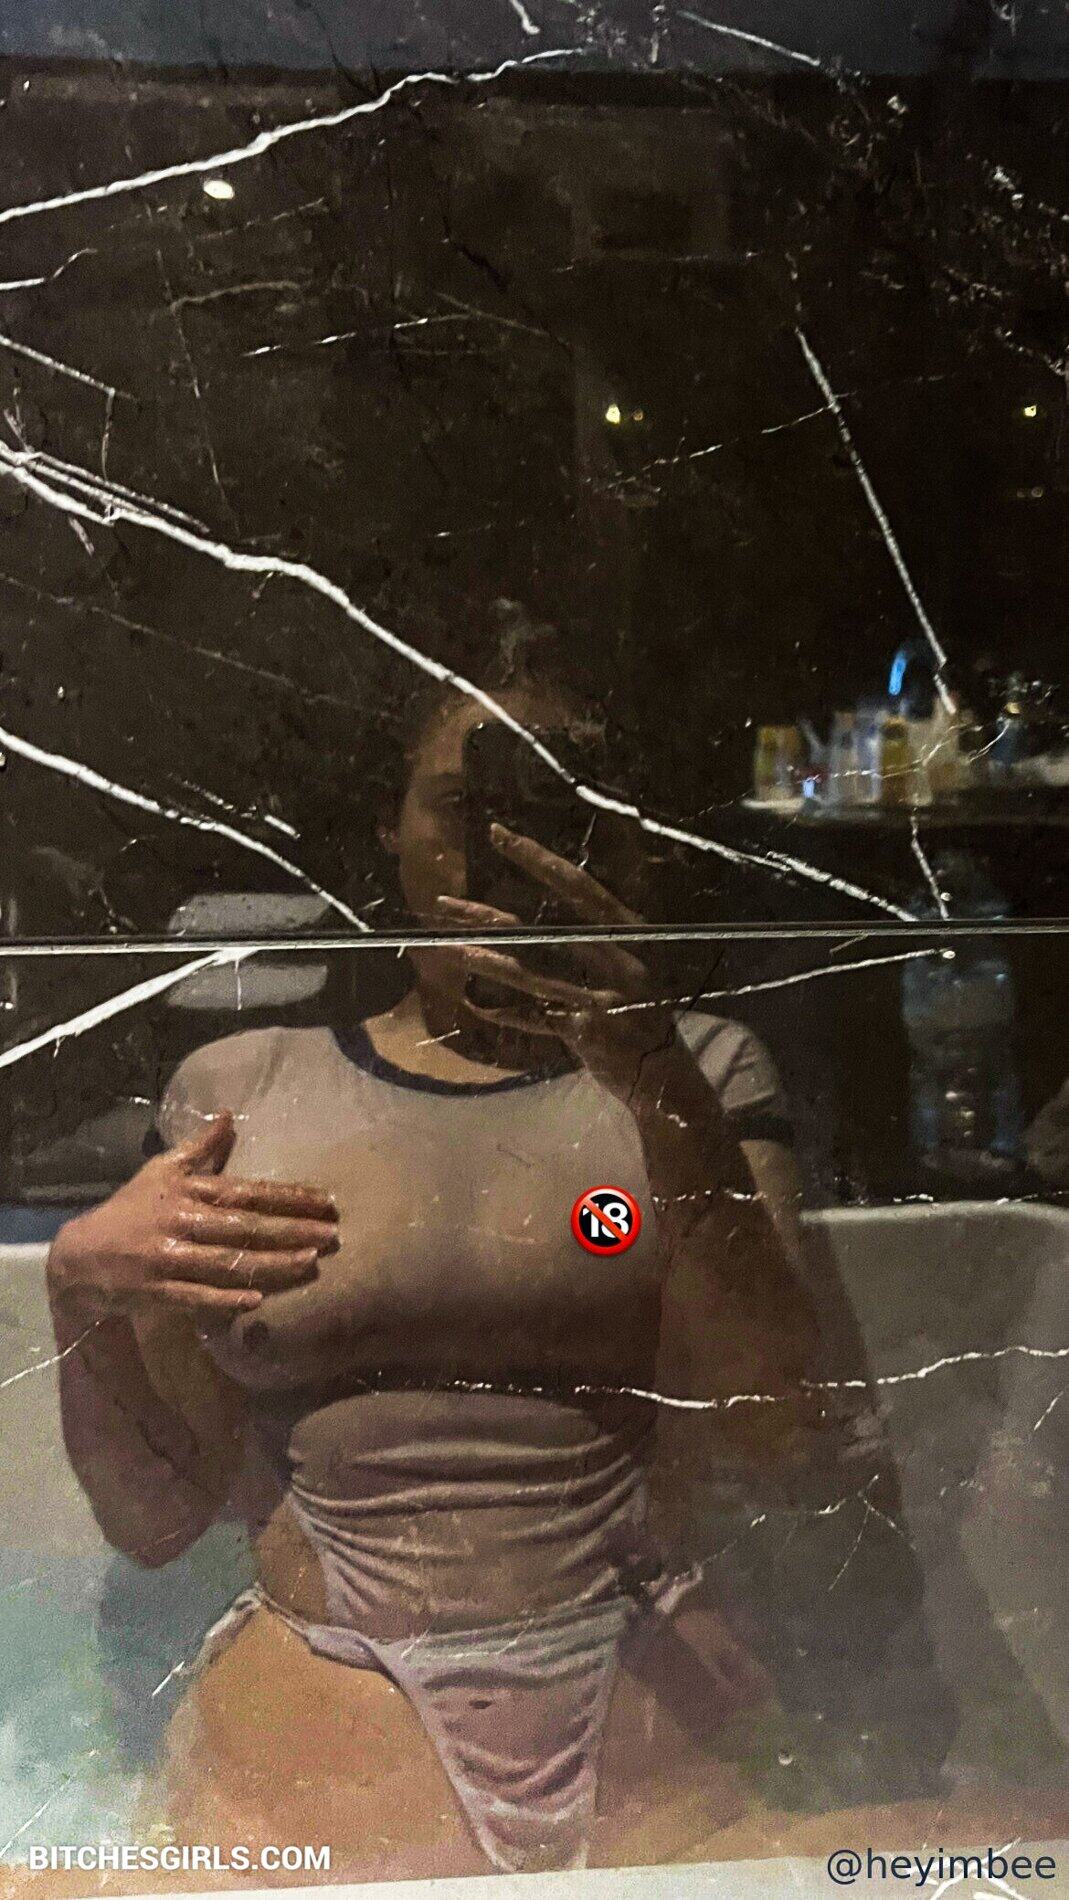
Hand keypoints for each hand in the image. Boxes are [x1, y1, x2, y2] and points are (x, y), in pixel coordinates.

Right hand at [47, 1113, 337, 1324]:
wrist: (81, 1255)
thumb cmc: (131, 1209)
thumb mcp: (162, 1170)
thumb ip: (200, 1147)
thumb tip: (229, 1115)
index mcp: (189, 1193)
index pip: (248, 1191)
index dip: (289, 1196)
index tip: (326, 1201)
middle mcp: (183, 1223)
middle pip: (245, 1227)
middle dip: (291, 1231)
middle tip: (333, 1235)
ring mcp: (170, 1258)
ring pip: (228, 1262)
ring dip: (271, 1264)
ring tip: (310, 1264)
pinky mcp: (158, 1291)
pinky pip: (196, 1296)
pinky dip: (225, 1299)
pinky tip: (257, 1300)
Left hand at [436, 821, 676, 1100]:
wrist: (666, 1074)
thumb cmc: (646, 1012)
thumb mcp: (634, 964)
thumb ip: (597, 941)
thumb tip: (541, 916)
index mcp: (630, 932)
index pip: (576, 886)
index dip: (535, 858)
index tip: (498, 834)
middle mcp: (616, 959)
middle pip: (538, 930)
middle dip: (488, 916)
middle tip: (445, 903)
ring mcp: (601, 996)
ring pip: (529, 974)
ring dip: (487, 962)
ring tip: (453, 949)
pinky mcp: (586, 1031)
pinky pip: (535, 1017)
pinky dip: (505, 1013)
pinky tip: (475, 1003)